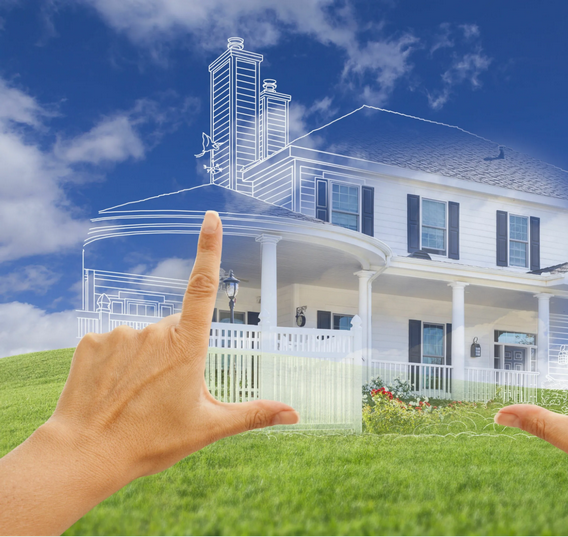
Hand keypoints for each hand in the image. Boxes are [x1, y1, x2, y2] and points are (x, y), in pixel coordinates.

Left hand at [0, 211, 298, 535]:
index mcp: (187, 346)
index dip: (208, 248)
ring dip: (144, 360)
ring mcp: (120, 334)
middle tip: (164, 395)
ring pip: (143, 338)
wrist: (85, 455)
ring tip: (135, 398)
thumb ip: (254, 414)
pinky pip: (113, 344)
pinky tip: (111, 390)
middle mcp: (154, 331)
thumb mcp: (208, 428)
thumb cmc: (151, 441)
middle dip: (176, 353)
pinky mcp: (91, 341)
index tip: (210, 217)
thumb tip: (295, 415)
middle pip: (174, 330)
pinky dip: (115, 363)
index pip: (202, 287)